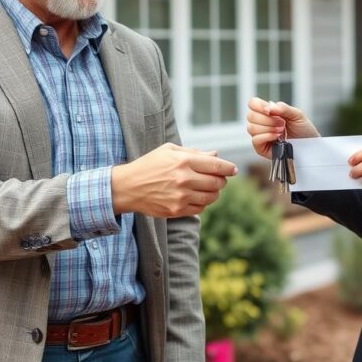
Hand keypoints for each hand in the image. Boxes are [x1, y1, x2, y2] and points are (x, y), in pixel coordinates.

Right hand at [111, 143, 236, 216]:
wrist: (127, 187)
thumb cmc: (149, 165)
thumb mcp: (169, 151)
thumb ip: (194, 152)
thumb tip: (216, 155)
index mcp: (183, 161)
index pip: (217, 166)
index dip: (229, 168)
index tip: (233, 169)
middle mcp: (184, 179)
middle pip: (217, 183)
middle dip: (222, 180)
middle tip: (218, 179)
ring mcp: (181, 196)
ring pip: (211, 197)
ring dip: (214, 193)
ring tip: (206, 188)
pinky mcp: (177, 210)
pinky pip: (200, 209)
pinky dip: (202, 203)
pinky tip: (195, 197)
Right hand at [245, 97, 319, 158]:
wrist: (311, 146)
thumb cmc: (304, 130)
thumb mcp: (297, 115)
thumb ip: (283, 108)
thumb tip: (269, 108)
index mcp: (268, 112)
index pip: (252, 103)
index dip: (258, 106)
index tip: (270, 111)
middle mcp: (261, 123)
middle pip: (250, 115)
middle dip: (267, 119)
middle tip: (282, 123)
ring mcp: (260, 135)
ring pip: (251, 128)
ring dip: (268, 128)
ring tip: (281, 131)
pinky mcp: (261, 148)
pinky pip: (255, 140)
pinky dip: (266, 136)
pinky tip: (276, 137)